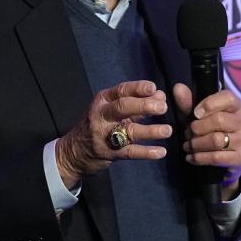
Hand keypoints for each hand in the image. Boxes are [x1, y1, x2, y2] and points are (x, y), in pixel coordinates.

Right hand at [56, 80, 170, 187]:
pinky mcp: (109, 153)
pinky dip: (146, 152)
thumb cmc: (99, 125)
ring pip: (128, 131)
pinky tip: (161, 151)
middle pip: (122, 107)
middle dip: (143, 106)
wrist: (73, 152)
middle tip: (162, 107)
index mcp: (103, 101)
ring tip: (167, 130)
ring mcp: (104, 135)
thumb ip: (136, 102)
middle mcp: (102, 115)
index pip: (121, 91)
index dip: (138, 88)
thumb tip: (160, 95)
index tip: (153, 88)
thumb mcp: (112, 110)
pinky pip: (130, 152)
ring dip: (149, 131)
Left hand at [173, 83, 240, 200]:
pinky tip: (191, 158)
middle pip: (219, 120)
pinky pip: (217, 157)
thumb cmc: (209, 132)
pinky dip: (199, 158)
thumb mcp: (197, 117)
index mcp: (237, 106)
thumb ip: (188, 103)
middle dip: (197, 128)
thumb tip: (177, 88)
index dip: (209, 104)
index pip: (228, 98)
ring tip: (187, 146)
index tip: (195, 114)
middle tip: (187, 134)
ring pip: (216, 140)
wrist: (224, 161)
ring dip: (196, 144)